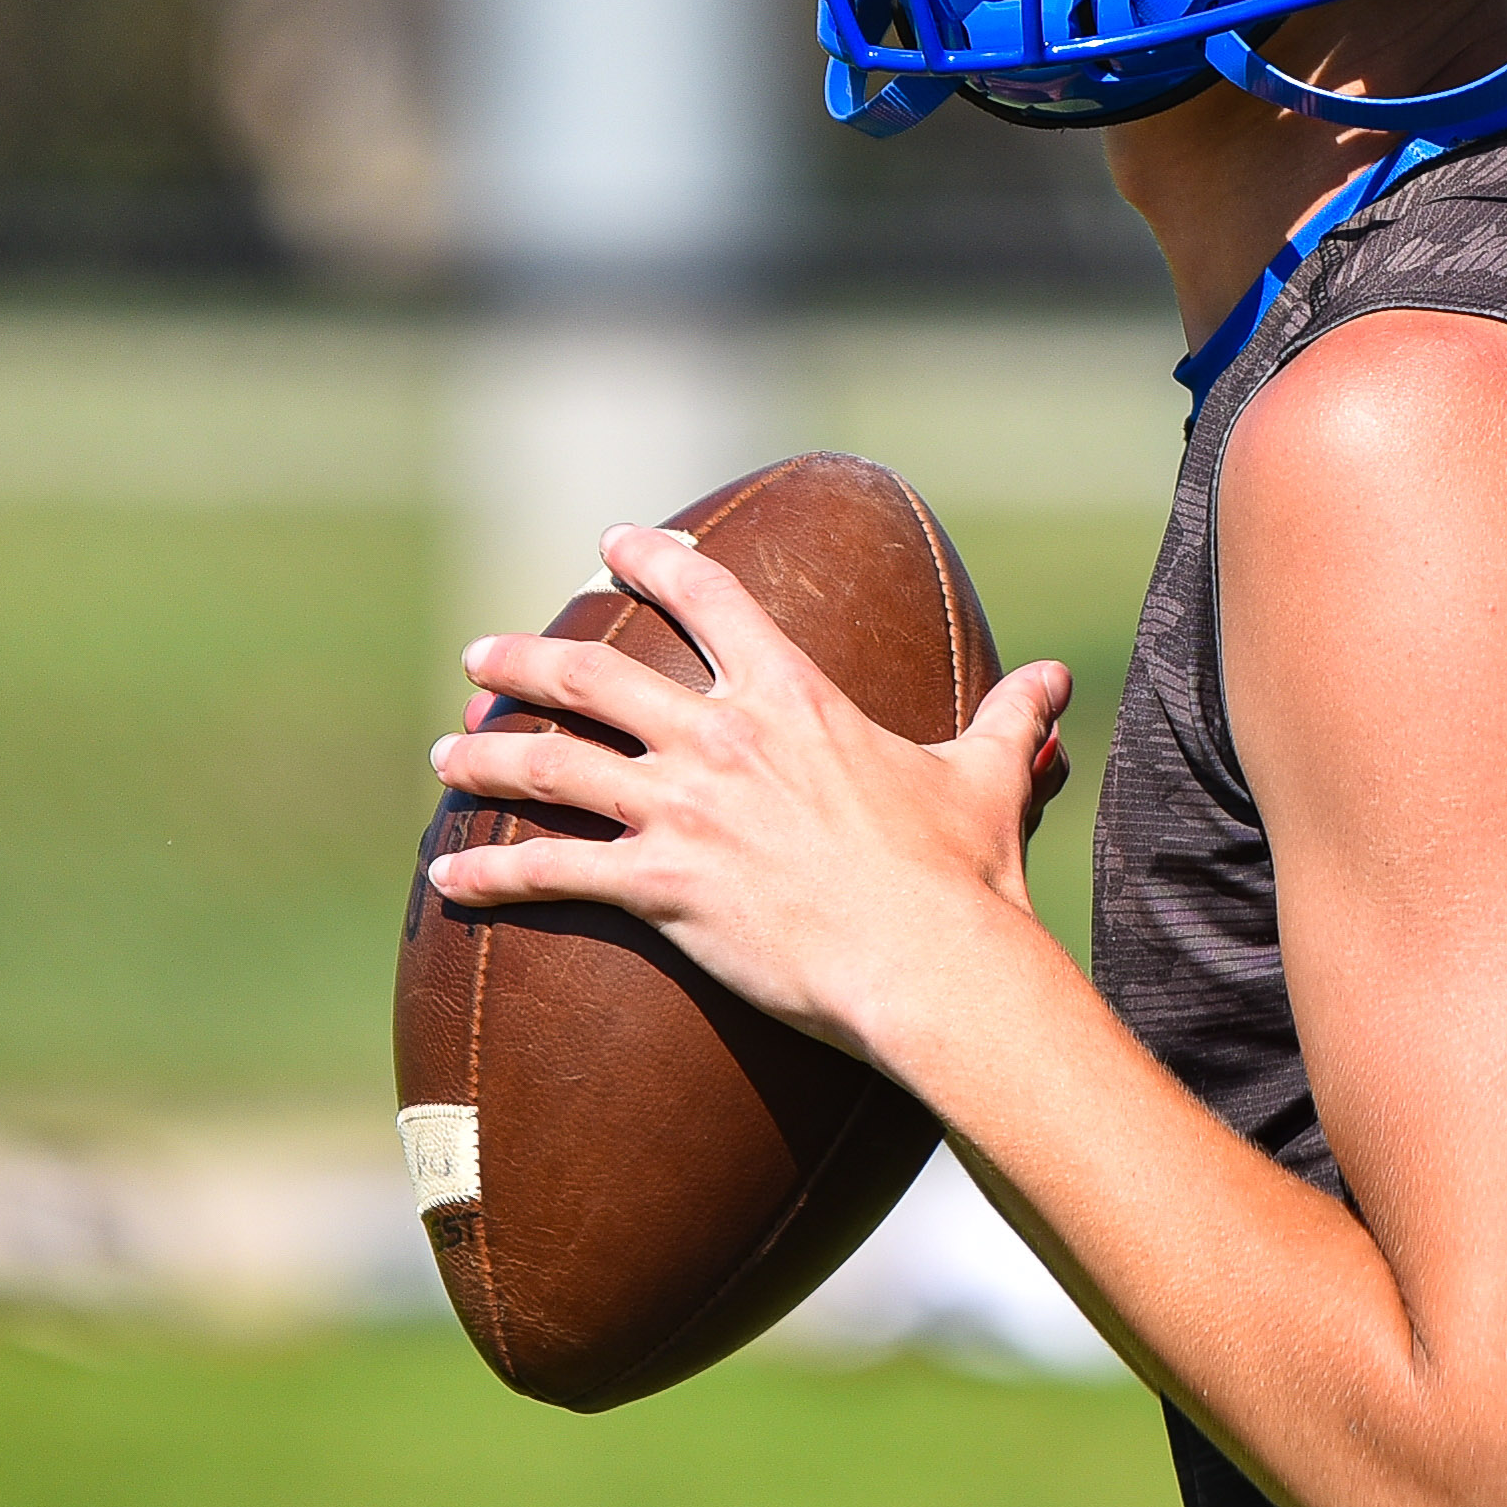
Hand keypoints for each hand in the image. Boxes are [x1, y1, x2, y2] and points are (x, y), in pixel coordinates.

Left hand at [425, 522, 1072, 1076]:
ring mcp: (683, 810)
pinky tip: (448, 885)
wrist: (931, 962)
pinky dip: (492, 877)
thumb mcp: (986, 778)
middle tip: (480, 654)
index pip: (711, 599)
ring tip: (447, 754)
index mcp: (792, 698)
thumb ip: (1008, 717)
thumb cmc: (961, 874)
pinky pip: (553, 871)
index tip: (614, 544)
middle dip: (527, 659)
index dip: (657, 562)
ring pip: (552, 765)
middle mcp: (722, 739)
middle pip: (594, 674)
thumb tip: (1059, 677)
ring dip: (488, 757)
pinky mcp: (660, 884)